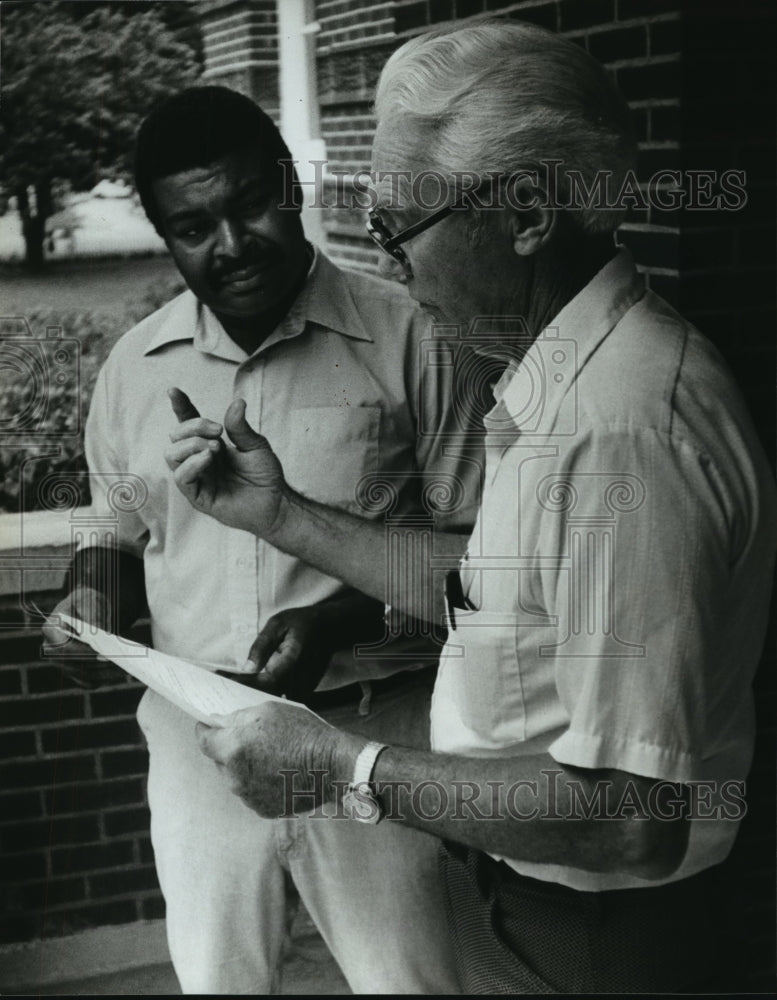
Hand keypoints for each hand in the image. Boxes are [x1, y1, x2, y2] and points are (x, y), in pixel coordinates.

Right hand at [42, 586, 123, 688]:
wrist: (89, 610)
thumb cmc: (88, 603)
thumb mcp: (89, 601)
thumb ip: (90, 614)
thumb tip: (95, 631)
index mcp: (51, 630)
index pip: (63, 647)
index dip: (83, 653)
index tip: (103, 654)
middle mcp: (51, 650)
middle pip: (75, 665)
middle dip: (98, 665)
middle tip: (121, 662)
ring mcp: (61, 663)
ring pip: (84, 675)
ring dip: (105, 673)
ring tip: (126, 667)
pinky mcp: (74, 672)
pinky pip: (89, 681)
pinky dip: (105, 678)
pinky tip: (121, 671)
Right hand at [164, 387, 287, 536]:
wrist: (275, 503)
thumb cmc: (265, 476)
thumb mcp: (256, 446)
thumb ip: (241, 427)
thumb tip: (237, 402)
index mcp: (210, 444)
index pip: (189, 423)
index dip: (181, 407)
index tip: (174, 391)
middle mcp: (199, 460)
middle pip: (176, 436)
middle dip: (193, 426)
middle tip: (218, 432)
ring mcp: (197, 478)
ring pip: (172, 455)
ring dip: (191, 445)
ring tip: (215, 448)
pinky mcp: (197, 496)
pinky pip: (181, 477)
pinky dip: (192, 464)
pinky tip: (208, 458)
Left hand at [196, 702, 364, 816]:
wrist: (331, 764)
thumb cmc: (302, 733)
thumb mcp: (268, 710)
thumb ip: (237, 717)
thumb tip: (219, 722)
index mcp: (232, 749)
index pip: (203, 741)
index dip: (204, 731)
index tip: (207, 726)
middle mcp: (235, 777)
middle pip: (219, 760)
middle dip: (228, 749)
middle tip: (249, 738)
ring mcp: (248, 796)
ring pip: (235, 778)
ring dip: (243, 767)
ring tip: (269, 755)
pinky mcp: (263, 810)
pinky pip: (251, 793)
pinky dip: (257, 782)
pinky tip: (277, 771)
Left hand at [221, 605, 336, 701]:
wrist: (329, 628)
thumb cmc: (300, 623)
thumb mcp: (278, 624)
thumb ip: (262, 645)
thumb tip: (247, 668)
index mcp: (292, 661)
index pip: (265, 682)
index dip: (244, 685)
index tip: (224, 682)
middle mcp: (299, 679)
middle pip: (267, 698)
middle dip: (243, 695)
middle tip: (222, 689)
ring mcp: (303, 688)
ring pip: (274, 702)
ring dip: (253, 699)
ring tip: (231, 692)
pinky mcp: (303, 692)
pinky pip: (281, 701)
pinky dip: (264, 698)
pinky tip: (248, 692)